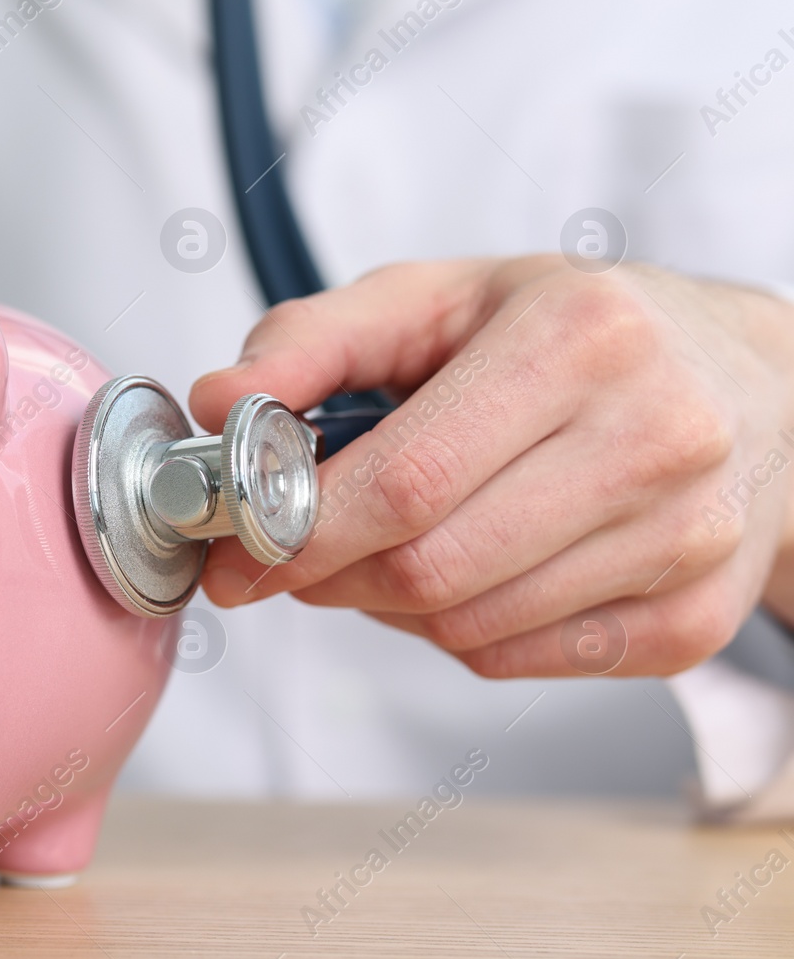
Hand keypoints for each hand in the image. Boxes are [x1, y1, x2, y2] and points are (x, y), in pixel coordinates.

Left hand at [189, 256, 793, 676]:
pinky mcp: (698, 619)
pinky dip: (457, 631)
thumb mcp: (438, 298)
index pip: (407, 480)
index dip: (299, 531)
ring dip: (390, 605)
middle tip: (286, 558)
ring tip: (387, 544)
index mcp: (580, 339)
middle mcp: (654, 438)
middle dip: (329, 576)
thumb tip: (217, 400)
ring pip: (469, 627)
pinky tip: (466, 568)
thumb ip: (313, 339)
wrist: (748, 381)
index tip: (232, 550)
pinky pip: (519, 660)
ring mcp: (689, 539)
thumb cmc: (568, 332)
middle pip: (433, 568)